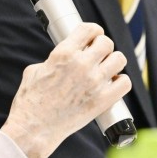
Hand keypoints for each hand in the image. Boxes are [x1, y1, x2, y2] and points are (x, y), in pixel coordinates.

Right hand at [1, 23, 130, 157]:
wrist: (34, 128)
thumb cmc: (31, 101)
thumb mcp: (35, 70)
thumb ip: (53, 59)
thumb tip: (63, 57)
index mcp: (63, 54)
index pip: (89, 29)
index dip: (93, 31)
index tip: (94, 36)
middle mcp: (81, 65)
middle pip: (106, 42)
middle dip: (102, 46)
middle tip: (99, 54)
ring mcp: (93, 83)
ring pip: (119, 59)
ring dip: (114, 62)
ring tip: (107, 68)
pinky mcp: (101, 101)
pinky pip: (125, 83)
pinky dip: (121, 82)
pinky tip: (114, 84)